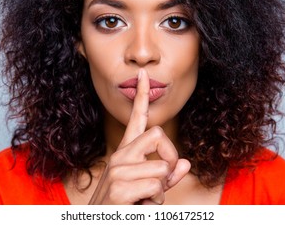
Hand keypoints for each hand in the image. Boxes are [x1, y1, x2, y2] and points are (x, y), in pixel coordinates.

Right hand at [89, 68, 190, 203]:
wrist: (98, 224)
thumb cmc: (126, 206)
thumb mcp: (148, 188)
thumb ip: (167, 176)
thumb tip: (186, 164)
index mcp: (126, 152)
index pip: (136, 118)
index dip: (141, 96)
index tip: (144, 74)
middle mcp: (120, 155)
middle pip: (159, 134)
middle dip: (170, 158)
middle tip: (163, 178)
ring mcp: (118, 170)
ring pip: (163, 168)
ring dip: (162, 189)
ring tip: (144, 198)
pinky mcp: (119, 187)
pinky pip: (157, 186)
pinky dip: (156, 201)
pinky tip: (139, 205)